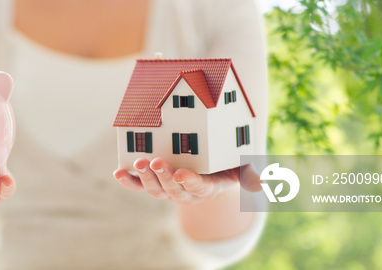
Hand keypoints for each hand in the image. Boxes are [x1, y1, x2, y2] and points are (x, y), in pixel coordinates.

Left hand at [113, 158, 261, 204]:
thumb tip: (263, 179)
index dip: (189, 181)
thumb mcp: (240, 168)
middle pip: (173, 189)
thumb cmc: (225, 167)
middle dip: (163, 176)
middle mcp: (185, 193)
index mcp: (206, 188)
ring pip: (155, 189)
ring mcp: (167, 191)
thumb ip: (249, 173)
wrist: (207, 173)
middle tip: (156, 162)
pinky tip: (118, 173)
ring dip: (145, 177)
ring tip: (140, 163)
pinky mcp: (153, 185)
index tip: (181, 174)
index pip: (198, 187)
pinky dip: (128, 181)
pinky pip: (139, 187)